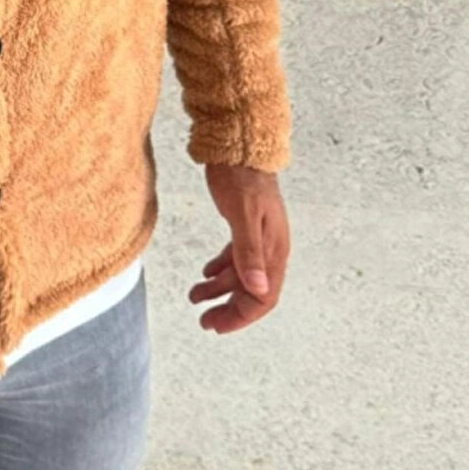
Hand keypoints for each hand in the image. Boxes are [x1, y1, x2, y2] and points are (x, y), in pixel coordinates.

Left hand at [190, 164, 290, 333]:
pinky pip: (236, 257)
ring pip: (241, 275)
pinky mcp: (246, 225)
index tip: (217, 325)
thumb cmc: (242, 177)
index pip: (264, 295)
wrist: (240, 144)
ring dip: (220, 289)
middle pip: (254, 290)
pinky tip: (205, 274)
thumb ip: (249, 253)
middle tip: (204, 321)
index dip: (242, 315)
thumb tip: (259, 289)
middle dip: (230, 308)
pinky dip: (221, 269)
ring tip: (194, 296)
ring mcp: (259, 236)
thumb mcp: (242, 216)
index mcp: (274, 249)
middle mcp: (271, 246)